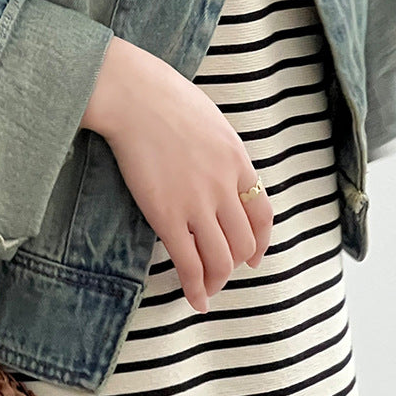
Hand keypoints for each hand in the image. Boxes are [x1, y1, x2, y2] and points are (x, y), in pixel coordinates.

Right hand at [81, 34, 272, 313]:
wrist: (133, 97)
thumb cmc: (162, 97)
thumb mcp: (209, 121)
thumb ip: (218, 150)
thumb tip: (214, 167)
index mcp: (238, 161)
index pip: (262, 213)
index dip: (260, 242)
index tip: (254, 256)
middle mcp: (224, 187)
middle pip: (242, 241)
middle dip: (236, 264)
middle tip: (222, 274)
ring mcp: (197, 203)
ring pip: (220, 258)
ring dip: (216, 281)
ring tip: (207, 291)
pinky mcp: (166, 215)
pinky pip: (188, 261)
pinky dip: (195, 286)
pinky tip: (194, 299)